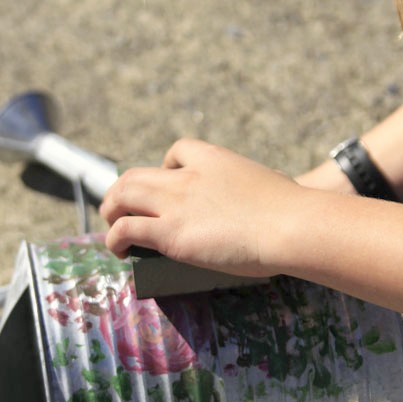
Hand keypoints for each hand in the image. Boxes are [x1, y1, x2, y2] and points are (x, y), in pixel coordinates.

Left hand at [100, 138, 303, 277]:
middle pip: (137, 175)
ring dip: (110, 209)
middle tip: (121, 208)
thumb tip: (276, 193)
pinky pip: (126, 229)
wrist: (289, 224)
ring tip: (112, 225)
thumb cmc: (291, 209)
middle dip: (122, 190)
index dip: (166, 166)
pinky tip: (118, 250)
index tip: (168, 181)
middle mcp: (186, 177)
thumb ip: (263, 187)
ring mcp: (175, 203)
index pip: (178, 151)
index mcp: (213, 159)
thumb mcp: (273, 184)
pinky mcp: (171, 233)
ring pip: (122, 196)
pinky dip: (114, 238)